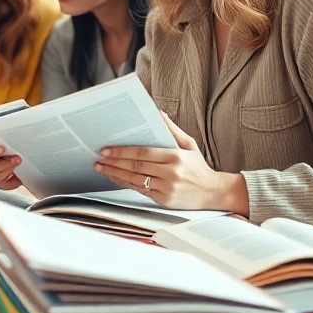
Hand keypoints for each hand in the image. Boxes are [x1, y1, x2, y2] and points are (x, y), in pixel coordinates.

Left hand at [94, 113, 248, 213]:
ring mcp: (167, 188)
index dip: (123, 151)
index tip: (107, 149)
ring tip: (101, 168)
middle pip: (136, 166)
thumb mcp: (189, 144)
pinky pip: (140, 191)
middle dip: (114, 162)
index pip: (143, 153)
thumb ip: (172, 130)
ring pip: (135, 180)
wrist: (214, 192)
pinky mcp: (164, 200)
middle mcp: (171, 174)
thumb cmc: (199, 167)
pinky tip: (115, 178)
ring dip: (115, 174)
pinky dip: (125, 183)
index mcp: (176, 157)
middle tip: (99, 158)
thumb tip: (157, 113)